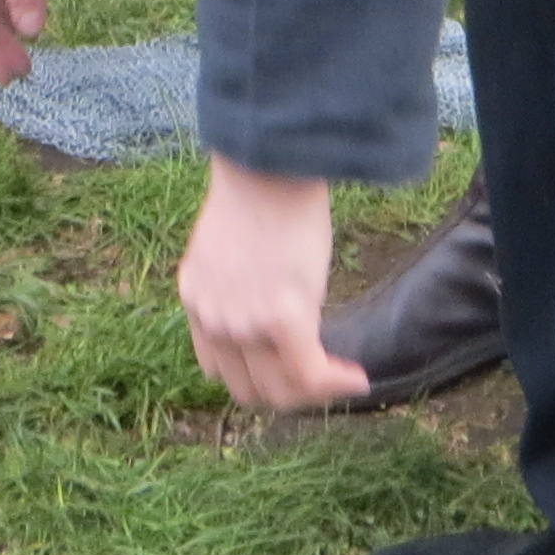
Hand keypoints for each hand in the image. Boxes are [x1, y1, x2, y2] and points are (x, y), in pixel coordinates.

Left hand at [177, 159, 370, 408]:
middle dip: (286, 389)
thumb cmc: (261, 188)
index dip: (258, 374)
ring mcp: (243, 323)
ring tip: (343, 378)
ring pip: (281, 391)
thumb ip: (239, 284)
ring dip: (314, 392)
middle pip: (248, 389)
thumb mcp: (232, 247)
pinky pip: (310, 374)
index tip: (288, 364)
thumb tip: (272, 302)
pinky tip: (358, 379)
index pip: (219, 368)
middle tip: (321, 376)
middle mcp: (212, 319)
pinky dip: (336, 383)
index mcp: (196, 300)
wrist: (270, 162)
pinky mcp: (280, 320)